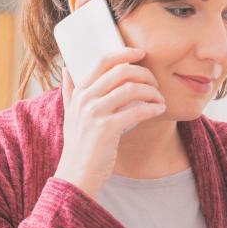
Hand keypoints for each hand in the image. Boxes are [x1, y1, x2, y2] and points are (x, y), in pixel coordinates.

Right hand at [53, 46, 165, 198]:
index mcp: (79, 92)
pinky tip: (160, 110)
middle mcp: (85, 99)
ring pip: (131, 89)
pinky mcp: (107, 129)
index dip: (124, 53)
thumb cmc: (78, 145)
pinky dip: (152, 108)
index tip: (141, 53)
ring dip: (152, 92)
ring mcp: (94, 113)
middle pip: (121, 72)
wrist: (77, 175)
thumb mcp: (69, 115)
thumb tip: (67, 69)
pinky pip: (137, 111)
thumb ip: (69, 91)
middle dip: (144, 73)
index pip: (102, 61)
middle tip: (155, 83)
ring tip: (160, 99)